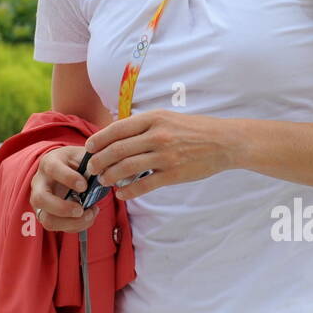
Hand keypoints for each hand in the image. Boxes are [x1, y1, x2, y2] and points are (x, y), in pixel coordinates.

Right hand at [29, 145, 99, 234]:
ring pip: (47, 219)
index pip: (52, 169)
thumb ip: (93, 164)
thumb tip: (106, 173)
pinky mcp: (47, 215)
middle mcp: (40, 183)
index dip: (68, 178)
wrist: (69, 169)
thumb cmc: (76, 163)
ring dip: (70, 222)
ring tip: (90, 215)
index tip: (84, 186)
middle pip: (40, 199)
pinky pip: (57, 227)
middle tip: (81, 209)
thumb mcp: (84, 157)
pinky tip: (88, 216)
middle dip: (62, 208)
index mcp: (49, 163)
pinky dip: (75, 226)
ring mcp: (41, 201)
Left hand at [81, 111, 235, 200]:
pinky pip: (144, 185)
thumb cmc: (193, 129)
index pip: (117, 129)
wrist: (223, 142)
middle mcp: (157, 135)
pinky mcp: (173, 174)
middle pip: (117, 150)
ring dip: (110, 176)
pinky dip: (129, 191)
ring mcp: (165, 155)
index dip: (98, 139)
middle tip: (91, 168)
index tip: (88, 148)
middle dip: (99, 161)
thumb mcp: (167, 118)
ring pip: (127, 168)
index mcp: (153, 119)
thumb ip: (144, 126)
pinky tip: (122, 194)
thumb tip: (116, 136)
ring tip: (103, 181)